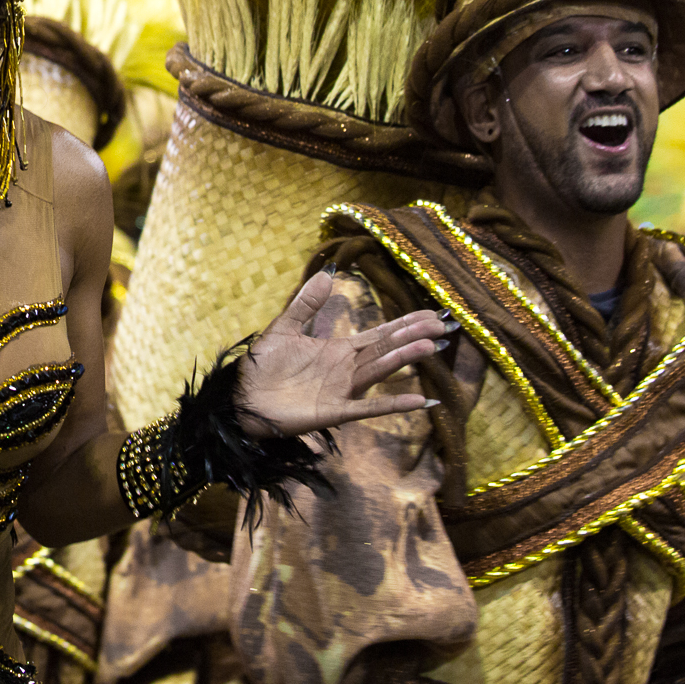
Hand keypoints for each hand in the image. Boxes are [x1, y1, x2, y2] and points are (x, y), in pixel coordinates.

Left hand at [234, 271, 447, 437]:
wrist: (241, 398)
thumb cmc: (262, 367)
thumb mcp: (284, 327)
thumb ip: (306, 303)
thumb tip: (327, 273)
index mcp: (338, 350)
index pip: (379, 334)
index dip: (404, 324)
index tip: (431, 314)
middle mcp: (346, 370)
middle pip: (385, 349)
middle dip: (412, 337)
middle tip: (443, 326)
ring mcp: (342, 391)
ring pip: (378, 371)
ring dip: (402, 359)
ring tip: (428, 346)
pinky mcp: (333, 411)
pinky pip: (368, 409)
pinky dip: (391, 405)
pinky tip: (417, 402)